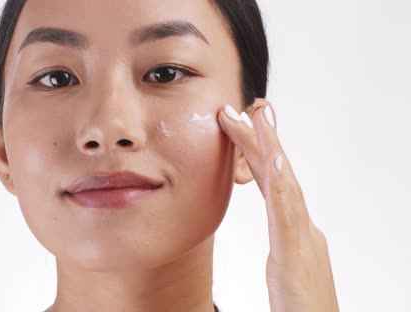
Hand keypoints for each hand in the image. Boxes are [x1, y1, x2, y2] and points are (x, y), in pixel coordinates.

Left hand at [217, 98, 338, 311]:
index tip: (246, 122)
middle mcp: (303, 228)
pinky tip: (275, 160)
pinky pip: (287, 215)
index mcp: (295, 231)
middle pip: (278, 175)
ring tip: (261, 114)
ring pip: (285, 185)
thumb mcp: (287, 271)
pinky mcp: (296, 255)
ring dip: (272, 147)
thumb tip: (280, 235)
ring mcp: (303, 239)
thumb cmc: (303, 306)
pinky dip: (282, 185)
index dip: (261, 151)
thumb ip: (284, 248)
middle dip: (263, 138)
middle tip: (250, 104)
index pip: (274, 183)